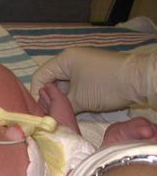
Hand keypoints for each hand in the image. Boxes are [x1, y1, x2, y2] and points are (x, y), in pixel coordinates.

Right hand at [30, 48, 154, 112]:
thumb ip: (58, 106)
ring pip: (62, 85)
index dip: (36, 95)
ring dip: (60, 99)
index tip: (38, 112)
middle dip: (47, 98)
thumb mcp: (78, 100)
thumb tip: (47, 115)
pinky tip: (71, 109)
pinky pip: (73, 86)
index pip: (39, 77)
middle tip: (48, 116)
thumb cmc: (105, 86)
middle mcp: (70, 60)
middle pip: (50, 81)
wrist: (138, 81)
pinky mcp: (90, 74)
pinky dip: (71, 97)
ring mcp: (81, 66)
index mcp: (64, 60)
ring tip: (59, 114)